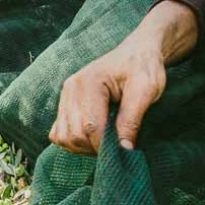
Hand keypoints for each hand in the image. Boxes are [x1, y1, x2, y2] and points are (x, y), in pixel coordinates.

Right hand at [49, 41, 165, 154]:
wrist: (136, 53)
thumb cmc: (143, 68)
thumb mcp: (147, 90)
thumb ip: (132, 119)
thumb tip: (123, 149)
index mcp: (90, 82)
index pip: (90, 126)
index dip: (105, 146)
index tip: (123, 151)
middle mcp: (71, 89)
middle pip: (74, 135)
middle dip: (95, 148)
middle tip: (116, 146)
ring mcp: (64, 96)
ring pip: (63, 137)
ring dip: (82, 148)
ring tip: (104, 143)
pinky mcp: (64, 104)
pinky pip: (57, 133)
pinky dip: (71, 142)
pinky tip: (90, 138)